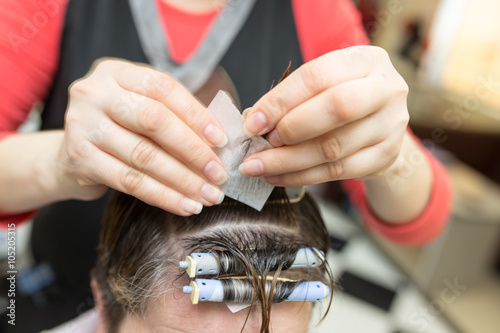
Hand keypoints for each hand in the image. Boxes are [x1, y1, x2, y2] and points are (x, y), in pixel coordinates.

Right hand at [56, 58, 227, 215]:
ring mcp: (82, 125)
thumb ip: (175, 114)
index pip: (164, 88)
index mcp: (116, 72)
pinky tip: (185, 205)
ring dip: (183, 180)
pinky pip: (130, 181)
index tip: (222, 140)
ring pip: (144, 156)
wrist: (69, 156)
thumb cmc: (120, 128)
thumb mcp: (141, 108)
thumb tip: (221, 139)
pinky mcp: (79, 158)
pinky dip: (163, 196)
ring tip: (208, 195)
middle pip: (154, 120)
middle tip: (219, 173)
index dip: (196, 115)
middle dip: (193, 150)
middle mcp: (94, 93)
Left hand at [239, 46, 409, 185]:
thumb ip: (291, 99)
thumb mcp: (322, 86)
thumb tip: (254, 120)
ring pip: (334, 147)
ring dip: (288, 160)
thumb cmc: (342, 98)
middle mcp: (386, 89)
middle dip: (291, 128)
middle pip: (337, 108)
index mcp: (365, 60)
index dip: (280, 101)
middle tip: (261, 143)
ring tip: (258, 165)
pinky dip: (301, 176)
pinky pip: (338, 172)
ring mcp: (391, 124)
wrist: (381, 125)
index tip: (252, 123)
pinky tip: (277, 176)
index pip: (317, 76)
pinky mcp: (386, 155)